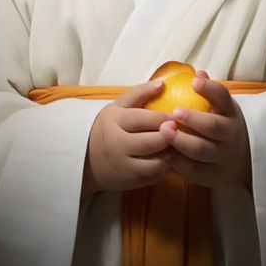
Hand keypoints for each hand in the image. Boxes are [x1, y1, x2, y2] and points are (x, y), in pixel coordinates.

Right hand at [82, 80, 171, 196]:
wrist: (86, 158)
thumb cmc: (109, 127)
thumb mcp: (118, 107)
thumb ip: (139, 93)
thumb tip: (162, 83)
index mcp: (114, 122)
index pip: (139, 119)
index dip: (160, 117)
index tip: (175, 115)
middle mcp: (117, 145)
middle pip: (148, 142)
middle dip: (168, 137)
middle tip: (180, 131)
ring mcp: (123, 166)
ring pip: (153, 164)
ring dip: (170, 156)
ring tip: (178, 146)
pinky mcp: (129, 183)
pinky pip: (153, 177)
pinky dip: (165, 169)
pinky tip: (171, 159)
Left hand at [159, 72, 250, 187]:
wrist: (241, 158)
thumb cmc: (222, 125)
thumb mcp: (221, 107)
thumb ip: (209, 91)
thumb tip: (197, 71)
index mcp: (230, 113)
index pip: (223, 97)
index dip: (210, 89)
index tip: (194, 81)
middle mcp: (229, 135)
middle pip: (213, 127)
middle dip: (193, 119)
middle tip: (174, 112)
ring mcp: (222, 157)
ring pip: (202, 150)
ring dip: (182, 141)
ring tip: (164, 131)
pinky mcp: (211, 175)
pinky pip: (193, 169)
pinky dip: (178, 162)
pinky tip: (164, 152)